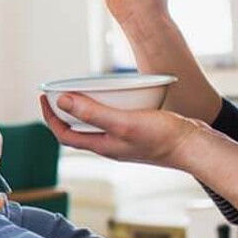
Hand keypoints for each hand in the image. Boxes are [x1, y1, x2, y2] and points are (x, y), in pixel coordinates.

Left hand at [40, 93, 203, 168]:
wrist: (194, 146)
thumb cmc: (162, 138)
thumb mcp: (123, 122)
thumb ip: (92, 113)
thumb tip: (62, 102)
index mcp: (102, 146)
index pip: (64, 135)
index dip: (50, 118)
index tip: (43, 98)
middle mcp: (109, 145)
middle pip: (77, 130)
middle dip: (63, 112)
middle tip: (56, 93)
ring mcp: (123, 140)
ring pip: (95, 124)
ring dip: (83, 109)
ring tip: (79, 91)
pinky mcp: (137, 133)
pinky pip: (112, 119)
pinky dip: (104, 107)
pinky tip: (111, 95)